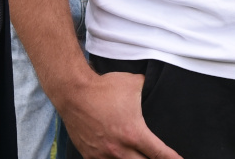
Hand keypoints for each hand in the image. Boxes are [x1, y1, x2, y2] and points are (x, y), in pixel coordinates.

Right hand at [57, 70, 181, 158]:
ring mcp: (103, 155)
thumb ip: (148, 88)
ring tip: (137, 156)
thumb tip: (157, 84)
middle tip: (157, 158)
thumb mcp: (134, 83)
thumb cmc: (104, 87)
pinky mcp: (89, 155)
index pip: (159, 154)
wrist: (74, 92)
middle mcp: (120, 149)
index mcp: (134, 133)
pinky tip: (118, 157)